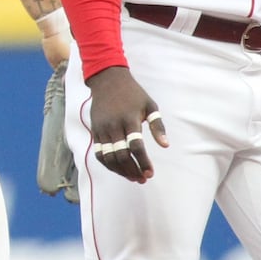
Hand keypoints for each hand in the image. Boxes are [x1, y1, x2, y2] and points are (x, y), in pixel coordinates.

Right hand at [86, 66, 169, 183]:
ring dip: (120, 171)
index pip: (136, 146)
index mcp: (129, 119)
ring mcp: (102, 129)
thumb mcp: (150, 105)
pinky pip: (99, 153)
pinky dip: (108, 164)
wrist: (107, 80)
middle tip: (143, 179)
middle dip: (132, 171)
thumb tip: (165, 145)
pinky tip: (119, 169)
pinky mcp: (95, 131)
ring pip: (108, 158)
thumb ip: (158, 126)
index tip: (150, 173)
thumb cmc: (133, 93)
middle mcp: (114, 126)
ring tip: (133, 177)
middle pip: (121, 156)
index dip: (143, 162)